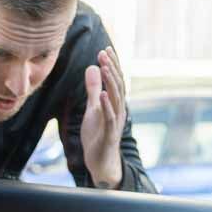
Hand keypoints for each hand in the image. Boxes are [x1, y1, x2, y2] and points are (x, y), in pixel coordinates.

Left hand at [80, 46, 126, 188]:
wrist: (100, 162)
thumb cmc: (97, 135)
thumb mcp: (92, 108)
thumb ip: (93, 89)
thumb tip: (92, 67)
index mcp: (114, 103)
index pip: (116, 80)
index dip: (112, 64)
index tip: (106, 49)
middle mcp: (118, 110)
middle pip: (118, 85)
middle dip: (112, 68)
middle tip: (104, 52)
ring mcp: (115, 122)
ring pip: (116, 98)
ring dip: (111, 82)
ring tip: (105, 66)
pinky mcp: (110, 133)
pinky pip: (110, 117)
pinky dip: (107, 106)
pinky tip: (102, 94)